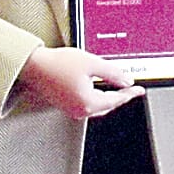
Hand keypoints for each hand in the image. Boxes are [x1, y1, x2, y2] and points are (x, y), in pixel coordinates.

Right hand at [19, 46, 145, 118]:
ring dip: (109, 97)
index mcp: (87, 102)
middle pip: (107, 105)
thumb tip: (126, 80)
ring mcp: (71, 109)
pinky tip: (100, 88)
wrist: (34, 65)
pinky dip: (97, 97)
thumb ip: (113, 73)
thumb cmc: (57, 64)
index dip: (130, 94)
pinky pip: (87, 104)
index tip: (139, 91)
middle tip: (131, 90)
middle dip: (120, 97)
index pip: (116, 100)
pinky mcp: (66, 105)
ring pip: (98, 106)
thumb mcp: (92, 63)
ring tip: (118, 88)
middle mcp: (79, 110)